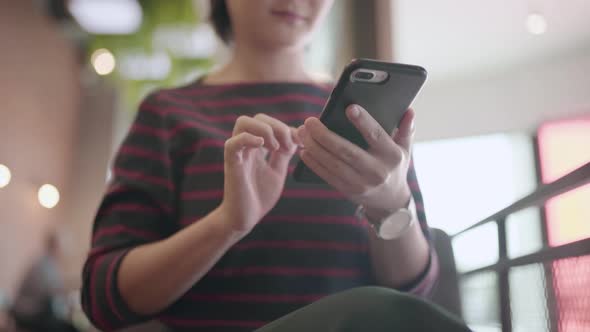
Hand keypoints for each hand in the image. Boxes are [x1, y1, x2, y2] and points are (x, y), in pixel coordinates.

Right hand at [220, 114, 298, 233]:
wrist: (245, 218)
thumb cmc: (259, 196)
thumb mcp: (277, 171)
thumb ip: (284, 154)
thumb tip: (296, 136)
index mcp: (257, 147)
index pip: (269, 123)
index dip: (287, 128)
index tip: (300, 143)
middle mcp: (246, 146)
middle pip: (258, 117)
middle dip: (277, 127)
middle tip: (287, 147)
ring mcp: (238, 154)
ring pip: (243, 122)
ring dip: (264, 129)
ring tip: (275, 147)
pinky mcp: (232, 165)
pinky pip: (232, 143)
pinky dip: (248, 139)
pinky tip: (262, 147)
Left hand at [297, 104, 414, 217]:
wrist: (390, 201)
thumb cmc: (394, 166)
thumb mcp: (404, 148)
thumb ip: (405, 129)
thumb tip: (409, 111)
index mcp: (392, 156)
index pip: (376, 136)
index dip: (364, 122)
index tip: (349, 108)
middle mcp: (377, 171)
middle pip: (346, 151)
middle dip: (325, 135)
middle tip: (310, 121)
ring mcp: (361, 183)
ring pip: (333, 164)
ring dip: (314, 148)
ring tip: (303, 133)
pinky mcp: (348, 191)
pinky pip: (327, 176)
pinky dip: (314, 163)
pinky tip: (304, 150)